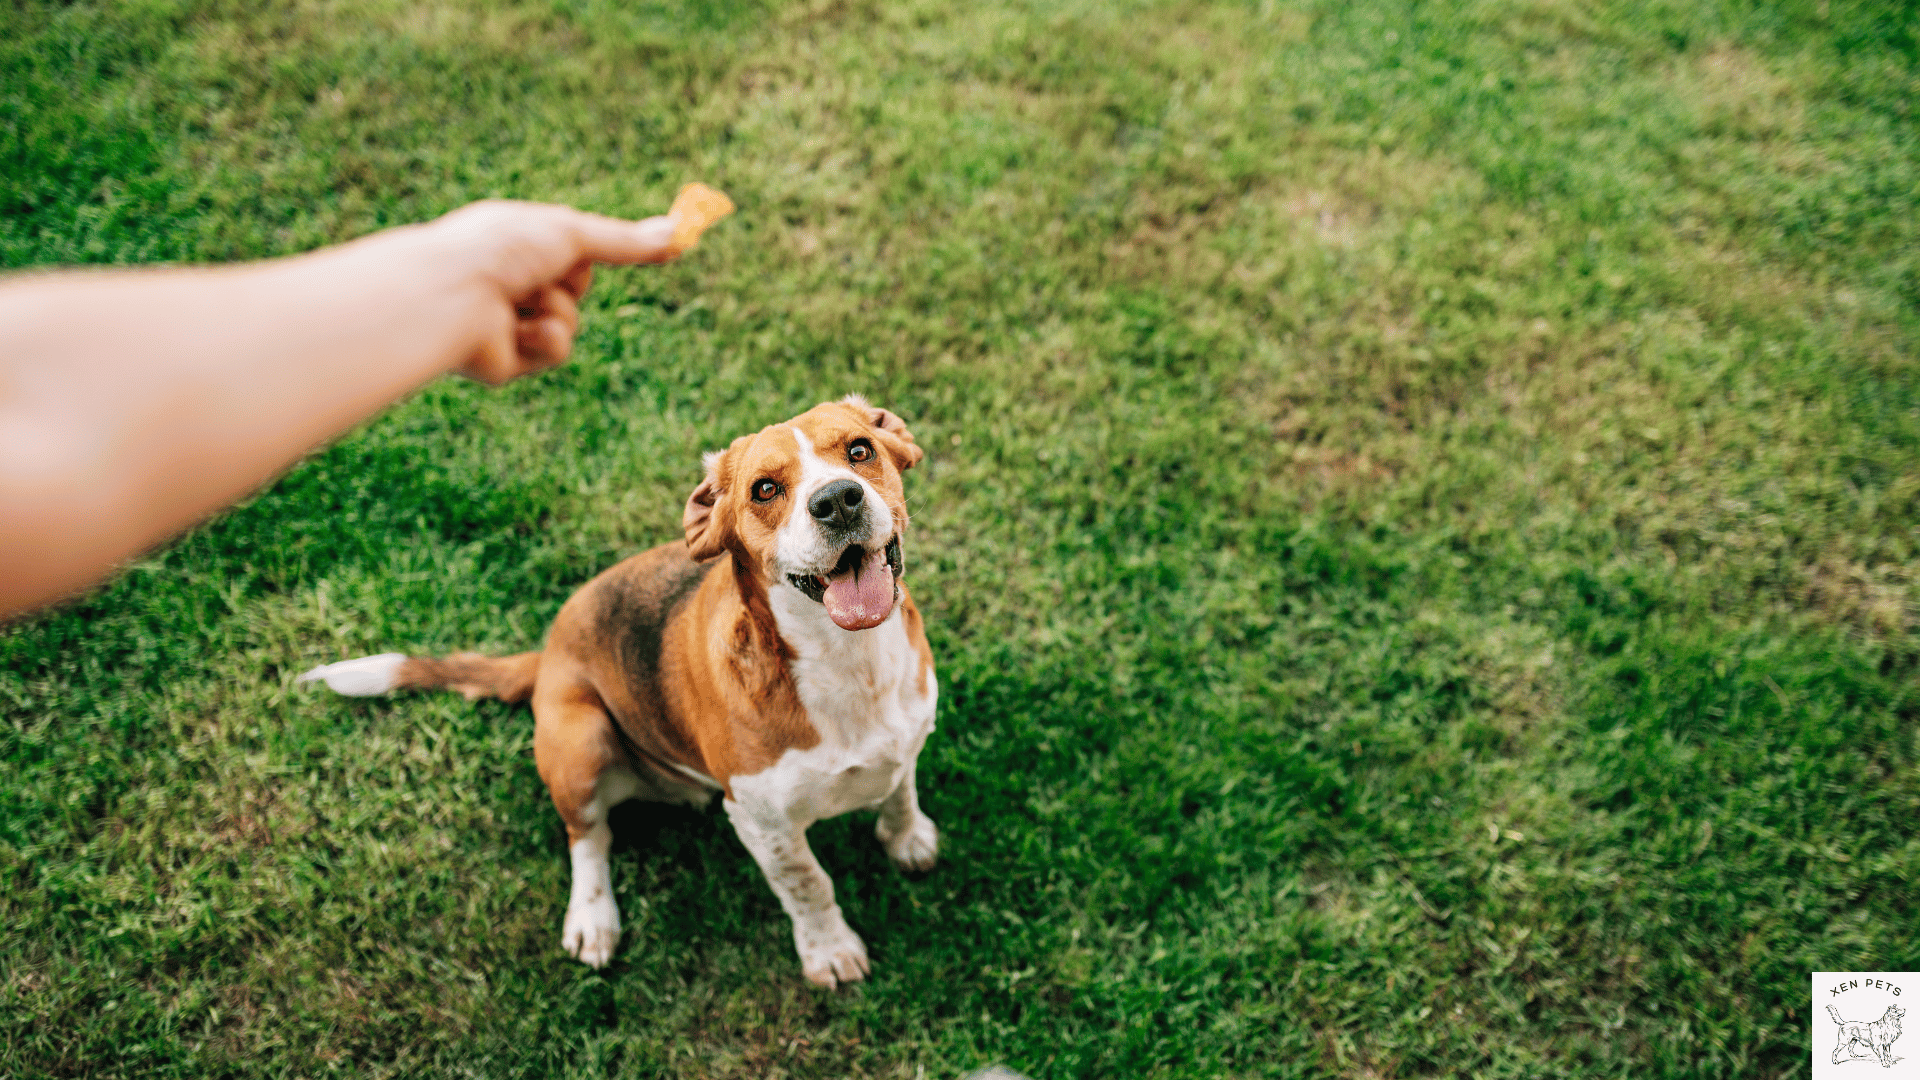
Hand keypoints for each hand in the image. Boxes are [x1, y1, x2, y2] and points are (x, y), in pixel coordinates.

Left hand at [406, 200, 684, 384]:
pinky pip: (556, 351)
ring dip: (558, 310)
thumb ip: (624, 241)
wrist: (454, 294)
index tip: (639, 251)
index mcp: (514, 243)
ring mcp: (507, 321)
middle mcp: (508, 280)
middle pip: (574, 288)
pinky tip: (520, 330)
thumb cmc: (502, 250)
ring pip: (569, 322)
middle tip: (550, 272)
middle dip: (571, 282)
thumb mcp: (572, 235)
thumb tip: (679, 231)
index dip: (591, 251)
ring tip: (524, 300)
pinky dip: (547, 339)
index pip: (570, 249)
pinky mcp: (508, 361)